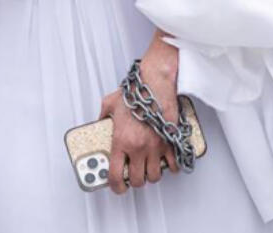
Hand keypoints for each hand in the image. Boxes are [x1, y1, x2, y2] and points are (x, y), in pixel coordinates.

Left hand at [100, 37, 180, 193]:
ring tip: (148, 167)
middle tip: (134, 175)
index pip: (116, 175)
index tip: (117, 187)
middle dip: (135, 181)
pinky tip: (166, 162)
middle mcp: (138, 148)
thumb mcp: (109, 103)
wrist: (155, 84)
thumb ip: (102, 116)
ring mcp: (155, 147)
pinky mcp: (169, 142)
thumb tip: (99, 122)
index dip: (116, 187)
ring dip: (151, 175)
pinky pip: (173, 165)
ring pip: (155, 176)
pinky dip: (170, 167)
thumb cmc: (135, 93)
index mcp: (121, 141)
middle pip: (138, 180)